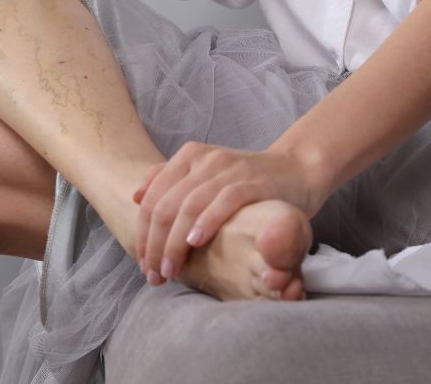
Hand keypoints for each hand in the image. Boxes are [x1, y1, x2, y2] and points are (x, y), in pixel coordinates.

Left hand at [132, 141, 319, 282]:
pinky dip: (206, 223)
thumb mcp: (205, 175)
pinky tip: (195, 243)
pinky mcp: (252, 182)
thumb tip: (136, 197)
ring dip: (175, 243)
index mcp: (188, 156)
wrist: (295, 170)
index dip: (143, 233)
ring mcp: (228, 169)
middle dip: (155, 245)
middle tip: (154, 273)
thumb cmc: (245, 181)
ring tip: (171, 269)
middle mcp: (205, 159)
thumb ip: (171, 180)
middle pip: (166, 205)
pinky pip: (224, 202)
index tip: (142, 262)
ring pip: (189, 206)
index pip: (153, 198)